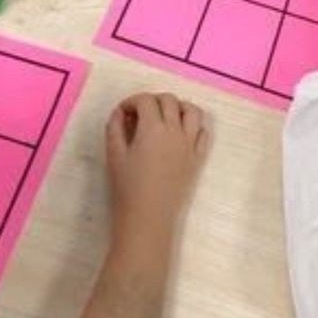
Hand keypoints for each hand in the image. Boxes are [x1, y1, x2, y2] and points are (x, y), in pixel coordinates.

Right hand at [106, 93, 206, 243]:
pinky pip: (202, 133)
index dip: (131, 101)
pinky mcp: (198, 158)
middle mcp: (176, 131)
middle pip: (169, 100)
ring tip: (164, 118)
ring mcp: (190, 144)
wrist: (149, 217)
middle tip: (139, 116)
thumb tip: (120, 113)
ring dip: (178, 107)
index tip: (123, 114)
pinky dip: (193, 126)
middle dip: (152, 101)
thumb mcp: (114, 155)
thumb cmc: (127, 188)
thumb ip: (115, 127)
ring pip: (192, 111)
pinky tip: (179, 134)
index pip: (146, 100)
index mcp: (153, 128)